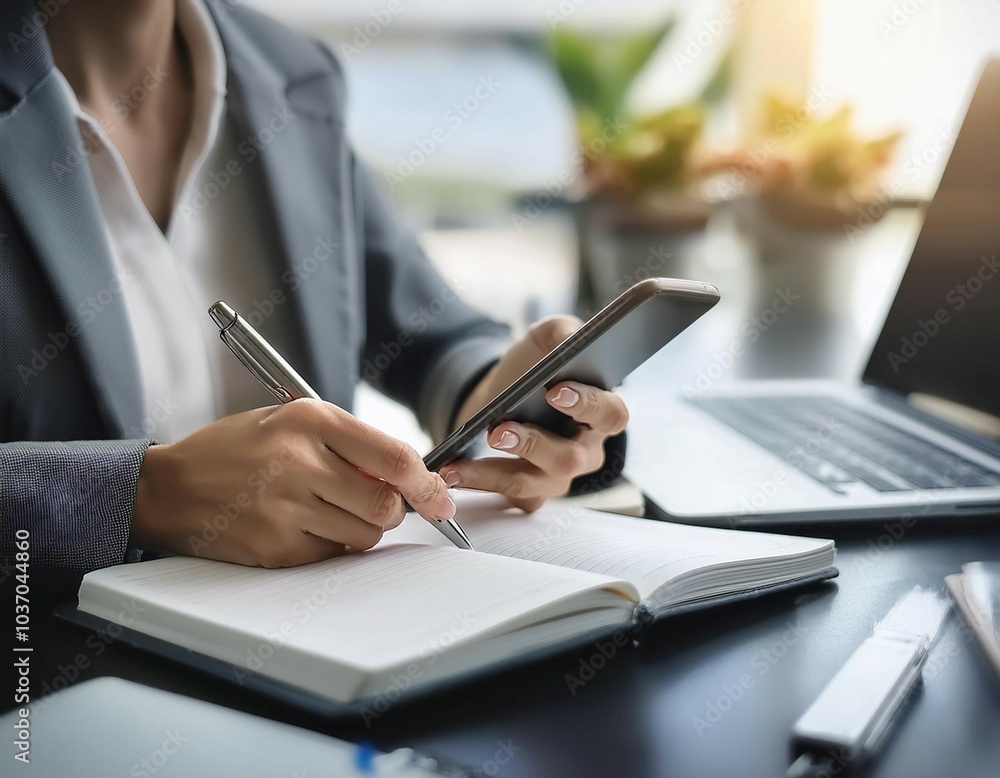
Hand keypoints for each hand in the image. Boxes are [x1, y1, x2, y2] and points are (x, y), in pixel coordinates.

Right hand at [130, 399, 455, 566]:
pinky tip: (300, 525)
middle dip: (393, 510)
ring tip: (328, 510)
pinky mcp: (274, 547)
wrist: (166, 487)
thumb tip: (407, 477)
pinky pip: (331, 555)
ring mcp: (284, 508)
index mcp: (308, 420)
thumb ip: (349, 444)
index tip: (440, 498)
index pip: (393, 457)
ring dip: (361, 529)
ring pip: (365, 535)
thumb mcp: (290, 423)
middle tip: (378, 505)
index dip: (427, 483)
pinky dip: (329, 545)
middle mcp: (298, 462)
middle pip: (386, 504)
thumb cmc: (235, 450)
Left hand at [443, 316, 628, 510]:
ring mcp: (557, 477)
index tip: (554, 391)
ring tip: (457, 465)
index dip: (588, 405)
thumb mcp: (547, 341)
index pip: (610, 415)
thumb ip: (562, 333)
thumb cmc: (534, 369)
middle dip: (531, 445)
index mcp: (600, 414)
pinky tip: (450, 472)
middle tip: (498, 431)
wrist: (502, 395)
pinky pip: (507, 497)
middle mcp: (584, 451)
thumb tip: (569, 339)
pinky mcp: (529, 493)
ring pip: (530, 483)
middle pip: (569, 458)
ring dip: (491, 473)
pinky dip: (476, 485)